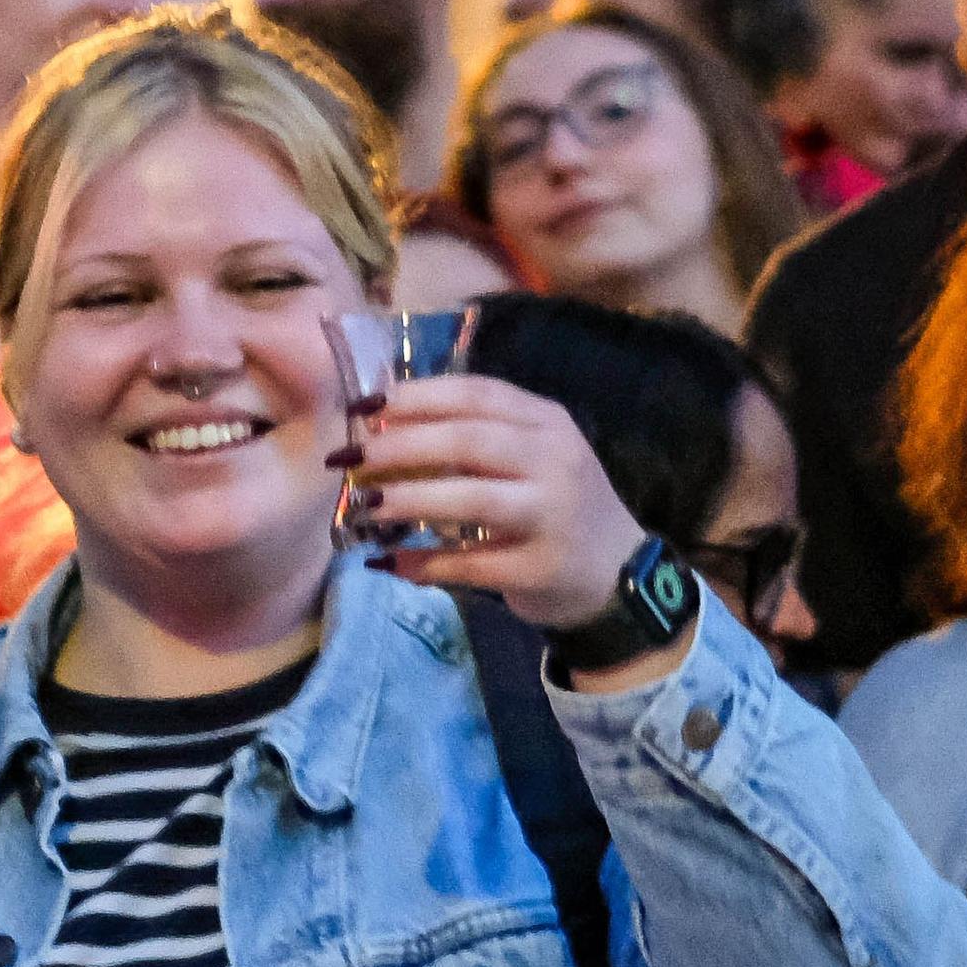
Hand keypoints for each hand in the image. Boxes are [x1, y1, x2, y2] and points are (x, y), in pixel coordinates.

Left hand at [346, 374, 653, 635]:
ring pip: (472, 499)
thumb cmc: (554, 503)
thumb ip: (473, 432)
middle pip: (468, 441)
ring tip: (363, 504)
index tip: (361, 407)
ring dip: (409, 499)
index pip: (475, 394)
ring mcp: (551, 515)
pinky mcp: (540, 568)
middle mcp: (554, 461)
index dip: (413, 397)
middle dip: (399, 447)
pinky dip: (424, 562)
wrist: (619, 572)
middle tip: (347, 457)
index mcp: (546, 422)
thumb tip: (379, 420)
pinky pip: (471, 563)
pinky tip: (387, 562)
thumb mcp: (530, 454)